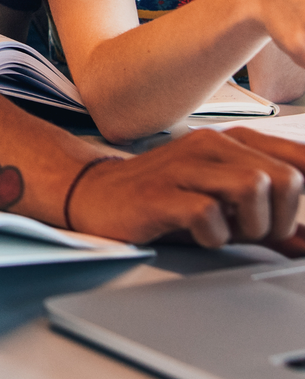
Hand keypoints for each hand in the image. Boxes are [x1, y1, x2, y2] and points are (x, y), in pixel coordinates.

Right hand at [68, 126, 304, 253]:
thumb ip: (267, 221)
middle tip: (255, 234)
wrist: (94, 194)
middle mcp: (210, 145)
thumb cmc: (162, 198)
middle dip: (280, 219)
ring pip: (253, 187)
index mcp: (232, 143)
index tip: (298, 224)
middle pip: (285, 177)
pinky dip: (213, 236)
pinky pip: (208, 213)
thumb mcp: (223, 206)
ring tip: (228, 233)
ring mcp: (183, 166)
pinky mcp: (159, 193)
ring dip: (252, 226)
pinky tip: (198, 235)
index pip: (300, 157)